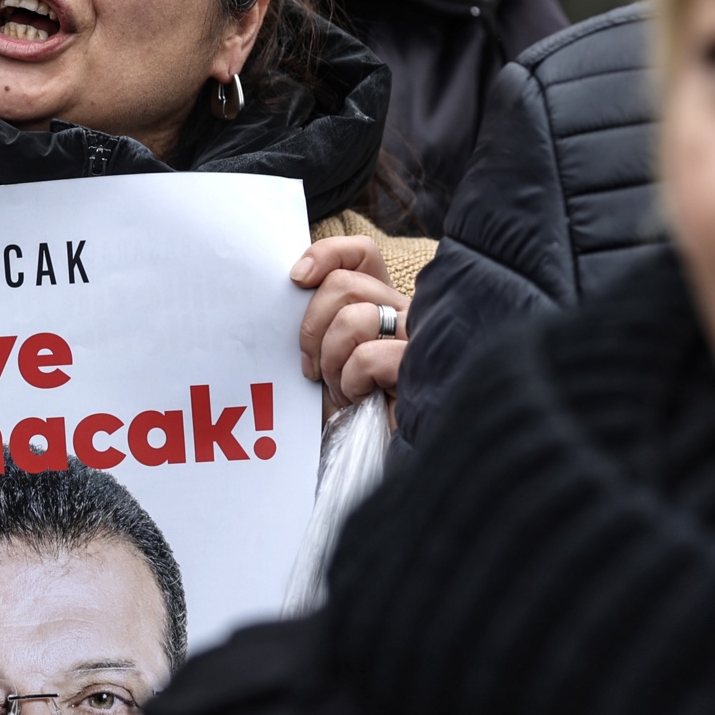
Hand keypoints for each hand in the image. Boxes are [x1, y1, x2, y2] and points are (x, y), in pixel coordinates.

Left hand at [294, 236, 407, 405]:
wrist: (370, 460)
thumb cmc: (345, 411)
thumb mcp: (322, 358)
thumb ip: (317, 321)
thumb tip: (294, 284)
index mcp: (380, 304)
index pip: (361, 254)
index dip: (327, 254)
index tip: (296, 279)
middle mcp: (402, 313)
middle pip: (345, 283)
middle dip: (312, 328)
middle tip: (313, 369)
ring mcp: (416, 339)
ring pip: (356, 317)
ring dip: (332, 360)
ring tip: (339, 388)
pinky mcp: (420, 368)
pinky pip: (369, 356)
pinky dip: (352, 382)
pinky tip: (360, 400)